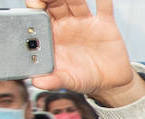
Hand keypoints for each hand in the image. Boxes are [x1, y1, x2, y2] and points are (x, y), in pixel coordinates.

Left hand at [26, 0, 142, 106]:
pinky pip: (103, 6)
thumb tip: (37, 82)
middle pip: (55, 2)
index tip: (34, 4)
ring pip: (75, 0)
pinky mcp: (105, 23)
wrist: (111, 83)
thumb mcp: (68, 82)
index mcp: (54, 35)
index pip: (40, 15)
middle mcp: (67, 24)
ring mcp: (85, 22)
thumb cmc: (86, 79)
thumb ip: (53, 80)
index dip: (35, 6)